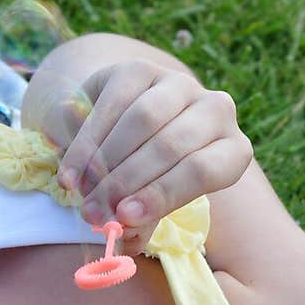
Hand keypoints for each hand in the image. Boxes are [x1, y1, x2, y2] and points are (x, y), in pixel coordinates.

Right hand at [37, 58, 253, 255]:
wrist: (128, 125)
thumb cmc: (152, 176)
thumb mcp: (156, 201)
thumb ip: (142, 220)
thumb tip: (123, 235)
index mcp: (232, 149)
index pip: (203, 170)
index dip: (163, 195)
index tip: (125, 217)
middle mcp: (217, 110)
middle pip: (170, 145)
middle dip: (126, 183)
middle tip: (93, 213)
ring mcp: (180, 83)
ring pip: (142, 120)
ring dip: (105, 162)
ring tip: (80, 193)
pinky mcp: (142, 69)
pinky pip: (113, 103)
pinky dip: (87, 142)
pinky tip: (71, 173)